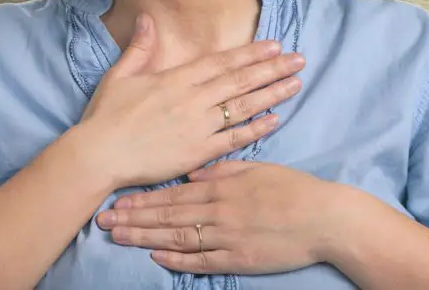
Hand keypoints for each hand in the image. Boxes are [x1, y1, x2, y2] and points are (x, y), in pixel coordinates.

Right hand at [80, 14, 305, 188]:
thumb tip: (148, 18)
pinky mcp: (198, 152)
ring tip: (295, 84)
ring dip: (272, 94)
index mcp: (176, 79)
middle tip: (299, 60)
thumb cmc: (106, 116)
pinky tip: (274, 120)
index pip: (222, 62)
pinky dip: (255, 129)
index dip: (251, 53)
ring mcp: (198, 126)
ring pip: (243, 106)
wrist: (100, 155)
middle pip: (240, 80)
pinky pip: (233, 139)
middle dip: (272, 69)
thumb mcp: (120, 75)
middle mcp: (193, 99)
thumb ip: (140, 47)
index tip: (274, 45)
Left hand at [95, 161, 336, 274]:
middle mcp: (219, 211)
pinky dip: (178, 259)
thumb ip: (223, 170)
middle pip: (168, 215)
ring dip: (146, 237)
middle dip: (134, 218)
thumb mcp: (257, 169)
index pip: (173, 194)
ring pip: (178, 237)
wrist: (324, 218)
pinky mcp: (239, 259)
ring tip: (119, 237)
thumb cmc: (292, 189)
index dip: (144, 198)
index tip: (118, 200)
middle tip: (104, 221)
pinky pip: (202, 261)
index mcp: (222, 187)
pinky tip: (157, 257)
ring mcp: (228, 237)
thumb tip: (193, 172)